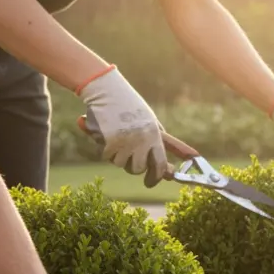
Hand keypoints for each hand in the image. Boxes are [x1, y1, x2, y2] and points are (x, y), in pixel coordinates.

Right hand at [77, 66, 168, 187]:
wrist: (106, 90)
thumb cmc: (129, 106)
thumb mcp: (150, 121)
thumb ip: (158, 143)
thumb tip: (168, 171)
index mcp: (155, 135)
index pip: (160, 165)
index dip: (157, 177)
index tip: (150, 183)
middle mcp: (142, 140)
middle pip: (139, 169)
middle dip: (134, 167)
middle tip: (130, 158)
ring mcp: (126, 142)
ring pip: (121, 165)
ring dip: (118, 157)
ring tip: (117, 140)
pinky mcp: (109, 142)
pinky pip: (107, 157)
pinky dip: (104, 150)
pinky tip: (106, 136)